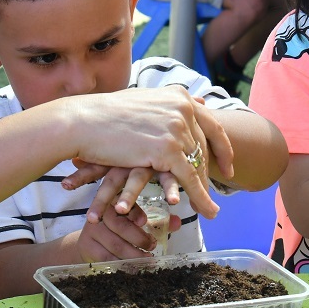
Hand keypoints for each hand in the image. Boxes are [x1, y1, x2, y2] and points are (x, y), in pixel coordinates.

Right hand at [67, 88, 233, 220]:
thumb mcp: (144, 100)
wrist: (82, 122)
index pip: (211, 123)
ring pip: (199, 165)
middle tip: (221, 187)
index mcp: (179, 96)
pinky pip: (190, 178)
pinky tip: (206, 211)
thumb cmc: (104, 114)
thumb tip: (195, 100)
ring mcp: (177, 129)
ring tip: (213, 208)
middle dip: (213, 170)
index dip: (221, 146)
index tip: (226, 163)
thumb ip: (170, 103)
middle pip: (205, 147)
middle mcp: (183, 109)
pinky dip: (200, 197)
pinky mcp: (167, 150)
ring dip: (206, 189)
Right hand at [73, 197, 173, 262]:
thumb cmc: (118, 229)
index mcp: (114, 200)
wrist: (89, 242)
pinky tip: (131, 267)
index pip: (123, 203)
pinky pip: (106, 257)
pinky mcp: (87, 246)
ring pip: (115, 244)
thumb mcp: (135, 221)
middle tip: (152, 245)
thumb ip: (157, 221)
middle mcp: (101, 213)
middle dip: (139, 238)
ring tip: (146, 258)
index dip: (134, 212)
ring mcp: (92, 230)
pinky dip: (121, 263)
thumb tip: (178, 222)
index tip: (143, 221)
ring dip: (134, 253)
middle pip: (120, 225)